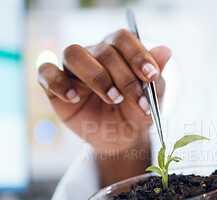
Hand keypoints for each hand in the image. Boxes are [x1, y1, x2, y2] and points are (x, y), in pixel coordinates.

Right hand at [38, 29, 171, 152]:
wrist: (122, 140)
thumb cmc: (136, 113)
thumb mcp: (152, 98)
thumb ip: (157, 76)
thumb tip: (165, 50)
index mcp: (119, 52)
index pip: (123, 38)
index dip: (137, 54)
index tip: (151, 76)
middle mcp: (95, 55)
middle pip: (104, 50)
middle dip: (124, 78)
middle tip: (136, 100)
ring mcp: (74, 70)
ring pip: (74, 53)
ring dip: (96, 76)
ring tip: (112, 98)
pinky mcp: (55, 87)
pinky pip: (46, 72)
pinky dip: (58, 81)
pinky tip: (74, 97)